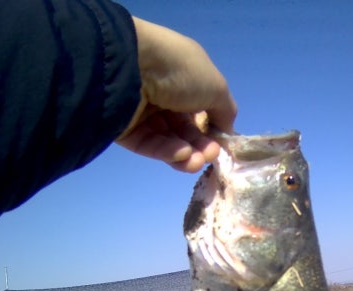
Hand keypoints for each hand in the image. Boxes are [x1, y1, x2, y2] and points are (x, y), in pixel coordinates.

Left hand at [116, 17, 236, 172]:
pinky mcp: (126, 129)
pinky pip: (150, 145)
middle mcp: (163, 92)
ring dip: (188, 153)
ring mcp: (142, 111)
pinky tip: (182, 156)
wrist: (130, 67)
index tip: (222, 142)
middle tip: (211, 155)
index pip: (200, 107)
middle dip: (201, 144)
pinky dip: (168, 152)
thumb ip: (225, 111)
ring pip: (169, 140)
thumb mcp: (215, 87)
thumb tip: (226, 130)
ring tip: (197, 161)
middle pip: (185, 127)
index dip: (212, 126)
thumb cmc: (179, 71)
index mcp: (183, 75)